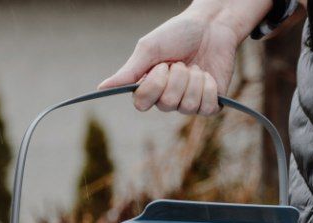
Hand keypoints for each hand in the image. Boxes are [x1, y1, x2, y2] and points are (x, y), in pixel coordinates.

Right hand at [99, 1, 271, 114]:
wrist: (211, 25)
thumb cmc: (178, 34)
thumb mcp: (149, 49)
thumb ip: (128, 71)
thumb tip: (101, 88)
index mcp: (149, 87)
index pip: (142, 103)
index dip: (154, 85)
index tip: (162, 65)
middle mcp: (168, 99)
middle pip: (167, 104)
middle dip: (177, 78)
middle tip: (181, 62)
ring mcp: (189, 103)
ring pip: (188, 106)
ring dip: (194, 80)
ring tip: (195, 66)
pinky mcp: (210, 104)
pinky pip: (207, 107)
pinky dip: (209, 87)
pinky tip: (208, 75)